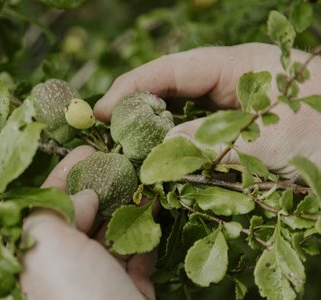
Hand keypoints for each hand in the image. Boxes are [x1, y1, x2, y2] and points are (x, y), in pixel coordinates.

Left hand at [20, 146, 155, 299]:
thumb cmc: (74, 293)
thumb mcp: (47, 244)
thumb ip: (56, 208)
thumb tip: (86, 197)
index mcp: (40, 254)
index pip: (52, 202)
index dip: (68, 173)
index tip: (89, 150)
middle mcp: (68, 264)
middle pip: (87, 214)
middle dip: (105, 186)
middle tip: (124, 162)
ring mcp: (101, 276)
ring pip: (115, 231)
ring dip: (130, 206)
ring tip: (145, 182)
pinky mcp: (131, 288)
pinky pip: (140, 251)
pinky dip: (147, 231)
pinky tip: (154, 212)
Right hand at [94, 43, 320, 178]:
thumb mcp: (270, 138)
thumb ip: (210, 142)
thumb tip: (156, 153)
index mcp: (237, 66)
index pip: (172, 69)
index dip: (132, 87)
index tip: (100, 110)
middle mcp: (229, 83)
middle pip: (169, 89)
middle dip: (135, 109)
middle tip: (107, 134)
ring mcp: (231, 108)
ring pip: (179, 115)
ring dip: (153, 133)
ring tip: (125, 152)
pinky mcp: (234, 134)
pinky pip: (195, 138)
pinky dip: (175, 151)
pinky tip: (160, 165)